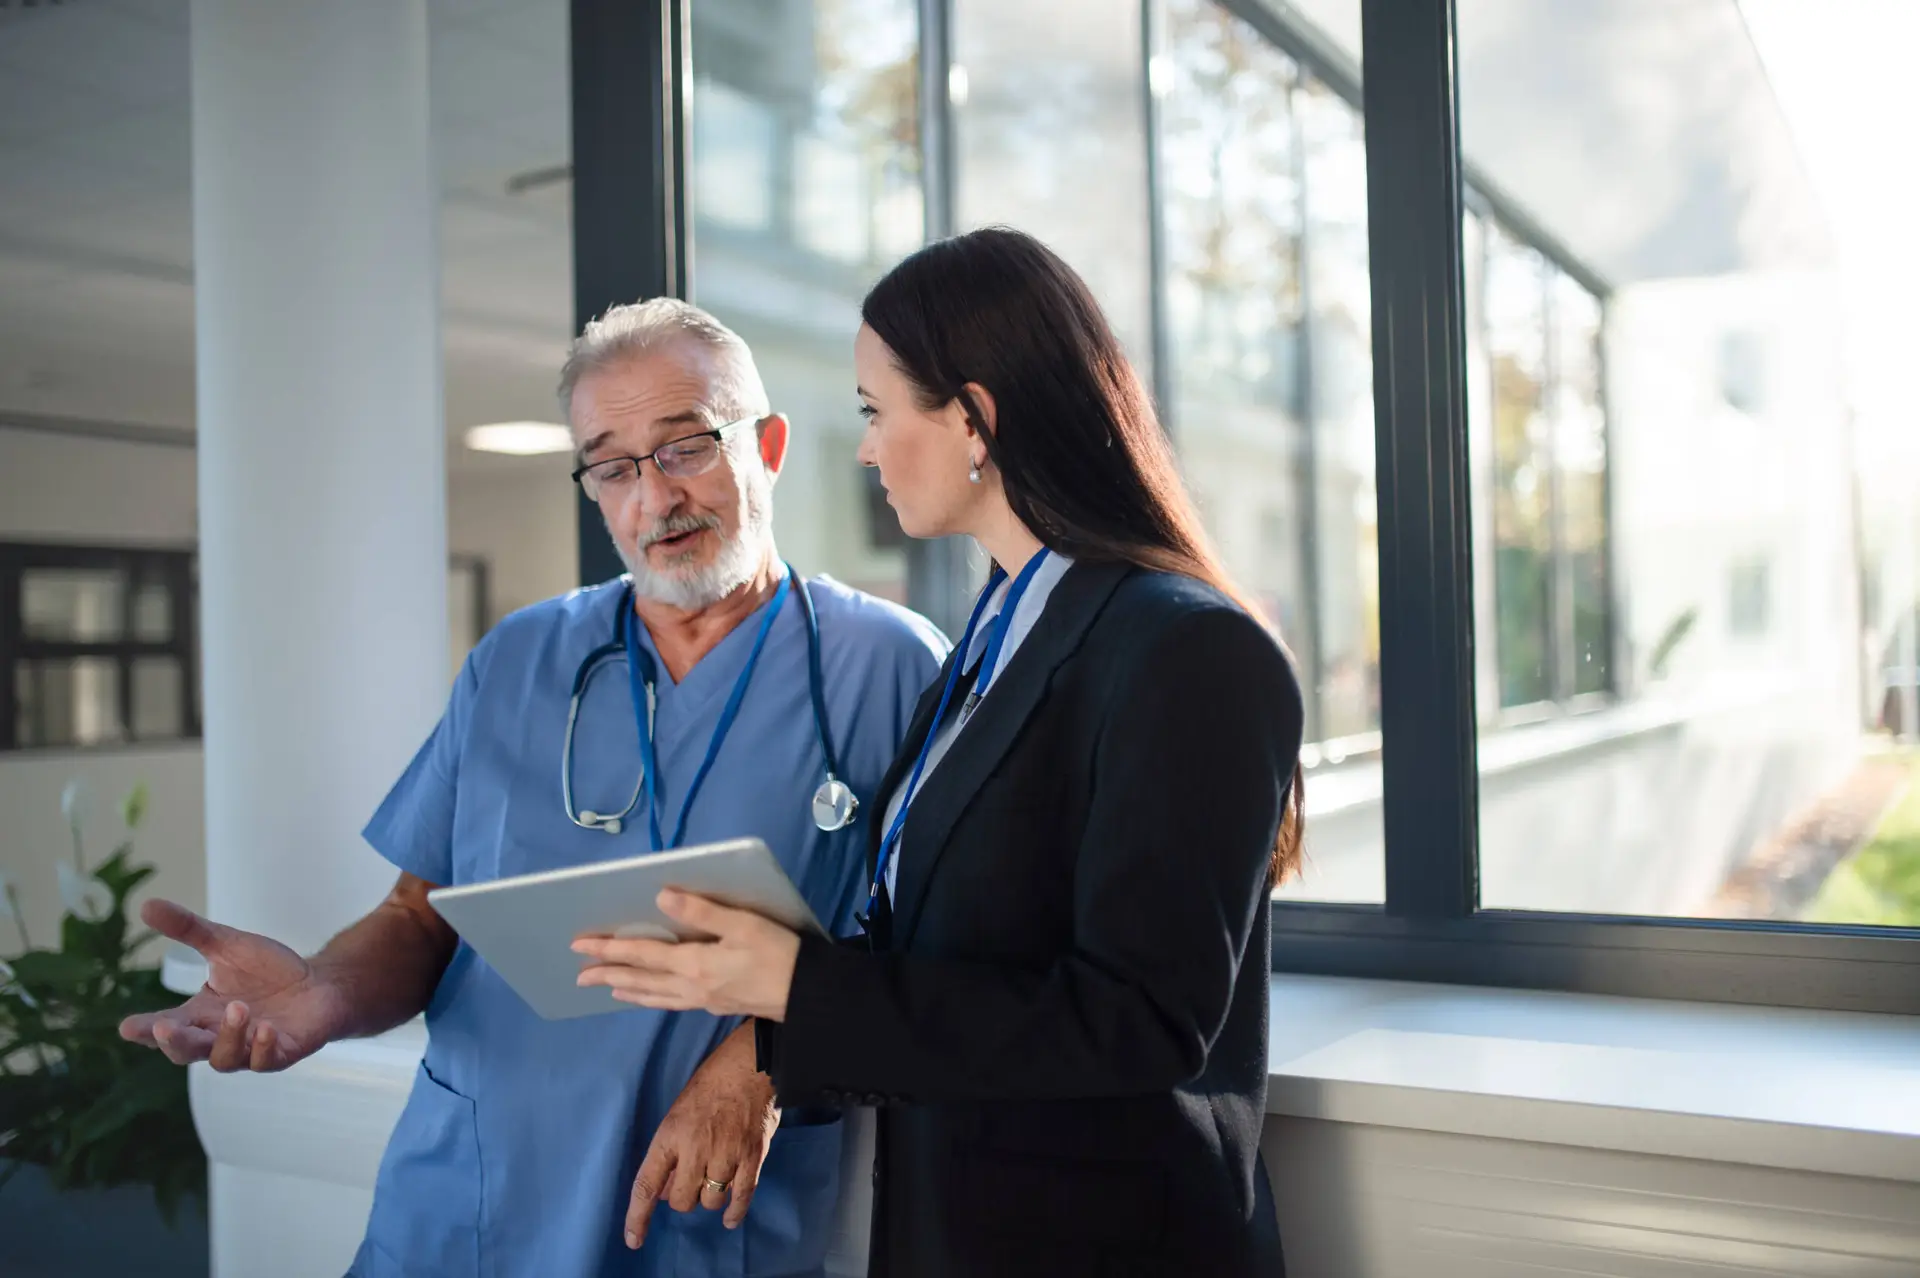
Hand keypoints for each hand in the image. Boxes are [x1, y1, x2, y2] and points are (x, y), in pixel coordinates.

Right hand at [118, 899, 345, 1071]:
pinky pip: (267, 1061)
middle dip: (173, 1042)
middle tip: (163, 1027)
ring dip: (228, 1036)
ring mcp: (250, 1049)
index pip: (165, 1027)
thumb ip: (189, 930)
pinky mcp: (282, 1053)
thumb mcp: (226, 945)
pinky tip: (265, 1028)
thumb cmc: (268, 970)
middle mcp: (219, 1037)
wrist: (320, 983)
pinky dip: (263, 1048)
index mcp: (200, 1015)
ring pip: (225, 1059)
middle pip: (186, 1052)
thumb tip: (146, 906)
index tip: (127, 1027)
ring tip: (238, 1008)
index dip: (144, 1031)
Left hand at [573, 890, 800, 1021]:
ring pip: (656, 995)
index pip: (642, 953)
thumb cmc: (779, 952)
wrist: (809, 995)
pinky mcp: (717, 1005)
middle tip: (580, 976)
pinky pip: (673, 1002)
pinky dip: (654, 999)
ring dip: (629, 989)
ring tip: (608, 987)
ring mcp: (704, 999)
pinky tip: (655, 997)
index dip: (610, 948)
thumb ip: (702, 910)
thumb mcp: (744, 923)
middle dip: (609, 974)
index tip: (581, 945)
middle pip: (642, 979)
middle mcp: (691, 985)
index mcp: (694, 963)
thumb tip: (661, 896)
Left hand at [624, 1026, 777, 1248]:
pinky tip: (730, 1219)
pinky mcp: (753, 1157)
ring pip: (711, 1202)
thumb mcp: (677, 1114)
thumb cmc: (709, 1085)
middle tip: (689, 1181)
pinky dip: (735, 1212)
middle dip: (683, 1197)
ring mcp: (727, 1154)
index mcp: (670, 1135)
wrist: (749, 1064)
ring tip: (712, 1180)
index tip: (634, 1239)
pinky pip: (742, 1197)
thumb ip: (670, 1153)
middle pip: (682, 1201)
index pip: (647, 1185)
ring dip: (709, 1198)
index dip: (638, 1217)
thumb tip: (666, 1191)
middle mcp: (696, 1148)